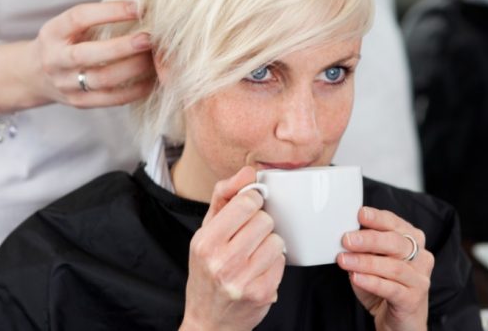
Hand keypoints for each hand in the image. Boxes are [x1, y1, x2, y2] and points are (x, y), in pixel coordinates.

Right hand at [26, 1, 154, 108]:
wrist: (33, 76)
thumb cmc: (64, 43)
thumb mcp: (68, 26)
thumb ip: (97, 18)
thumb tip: (142, 8)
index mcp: (53, 33)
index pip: (79, 18)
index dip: (110, 12)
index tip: (138, 8)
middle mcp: (55, 59)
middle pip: (89, 54)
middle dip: (123, 46)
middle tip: (149, 38)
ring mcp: (66, 84)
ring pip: (104, 79)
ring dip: (134, 68)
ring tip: (155, 58)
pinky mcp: (80, 102)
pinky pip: (112, 99)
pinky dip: (137, 89)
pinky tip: (152, 78)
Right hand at [181, 167, 285, 330]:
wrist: (208, 320)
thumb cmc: (207, 270)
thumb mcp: (206, 231)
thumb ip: (225, 196)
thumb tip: (249, 171)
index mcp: (205, 242)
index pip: (246, 202)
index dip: (253, 202)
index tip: (249, 209)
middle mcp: (221, 262)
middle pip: (265, 220)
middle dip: (261, 225)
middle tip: (249, 237)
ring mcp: (242, 280)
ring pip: (277, 240)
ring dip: (270, 244)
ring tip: (254, 254)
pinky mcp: (262, 293)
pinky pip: (282, 261)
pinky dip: (274, 263)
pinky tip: (259, 270)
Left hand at [337, 207, 433, 330]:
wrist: (400, 321)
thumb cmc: (386, 287)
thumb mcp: (373, 263)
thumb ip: (365, 249)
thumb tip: (346, 236)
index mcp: (412, 241)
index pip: (395, 224)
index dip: (378, 218)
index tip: (360, 214)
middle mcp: (421, 257)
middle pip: (396, 243)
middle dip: (370, 239)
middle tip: (347, 239)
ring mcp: (419, 279)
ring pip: (393, 266)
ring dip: (365, 262)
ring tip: (344, 260)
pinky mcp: (413, 299)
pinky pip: (392, 288)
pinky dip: (372, 281)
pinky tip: (357, 278)